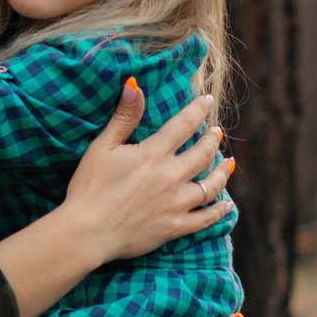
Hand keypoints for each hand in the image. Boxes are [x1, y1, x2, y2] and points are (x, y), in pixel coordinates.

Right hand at [56, 79, 232, 263]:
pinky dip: (219, 211)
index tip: (207, 100)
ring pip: (212, 185)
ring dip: (223, 172)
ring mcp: (176, 204)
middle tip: (217, 132)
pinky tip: (227, 205)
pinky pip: (205, 219)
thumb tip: (135, 85)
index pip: (184, 124)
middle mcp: (171, 176)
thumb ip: (124, 117)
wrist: (87, 232)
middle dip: (213, 139)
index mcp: (154, 154)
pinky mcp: (174, 227)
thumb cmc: (89, 187)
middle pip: (204, 153)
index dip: (198, 109)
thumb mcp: (102, 146)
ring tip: (228, 163)